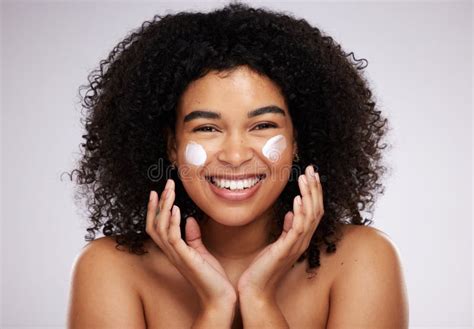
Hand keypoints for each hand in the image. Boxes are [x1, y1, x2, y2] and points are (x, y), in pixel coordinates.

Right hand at [146, 179, 236, 310]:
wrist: (220, 296)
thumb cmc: (211, 276)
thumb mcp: (201, 251)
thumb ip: (193, 236)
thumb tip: (189, 219)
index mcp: (173, 249)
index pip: (157, 226)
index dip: (155, 209)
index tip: (158, 192)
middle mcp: (170, 252)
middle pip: (154, 224)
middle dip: (158, 203)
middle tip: (166, 185)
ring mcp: (176, 255)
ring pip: (161, 228)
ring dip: (165, 207)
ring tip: (170, 191)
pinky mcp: (185, 258)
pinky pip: (173, 238)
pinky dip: (173, 222)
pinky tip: (177, 209)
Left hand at [236, 165, 323, 301]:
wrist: (256, 289)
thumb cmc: (263, 267)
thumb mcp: (276, 244)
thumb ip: (286, 229)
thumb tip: (291, 213)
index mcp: (300, 238)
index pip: (313, 211)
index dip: (314, 192)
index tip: (310, 174)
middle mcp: (302, 241)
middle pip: (316, 210)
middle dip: (314, 188)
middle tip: (311, 169)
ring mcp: (296, 246)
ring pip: (310, 216)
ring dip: (308, 195)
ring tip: (305, 178)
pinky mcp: (286, 250)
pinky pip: (298, 229)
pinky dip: (299, 213)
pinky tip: (297, 200)